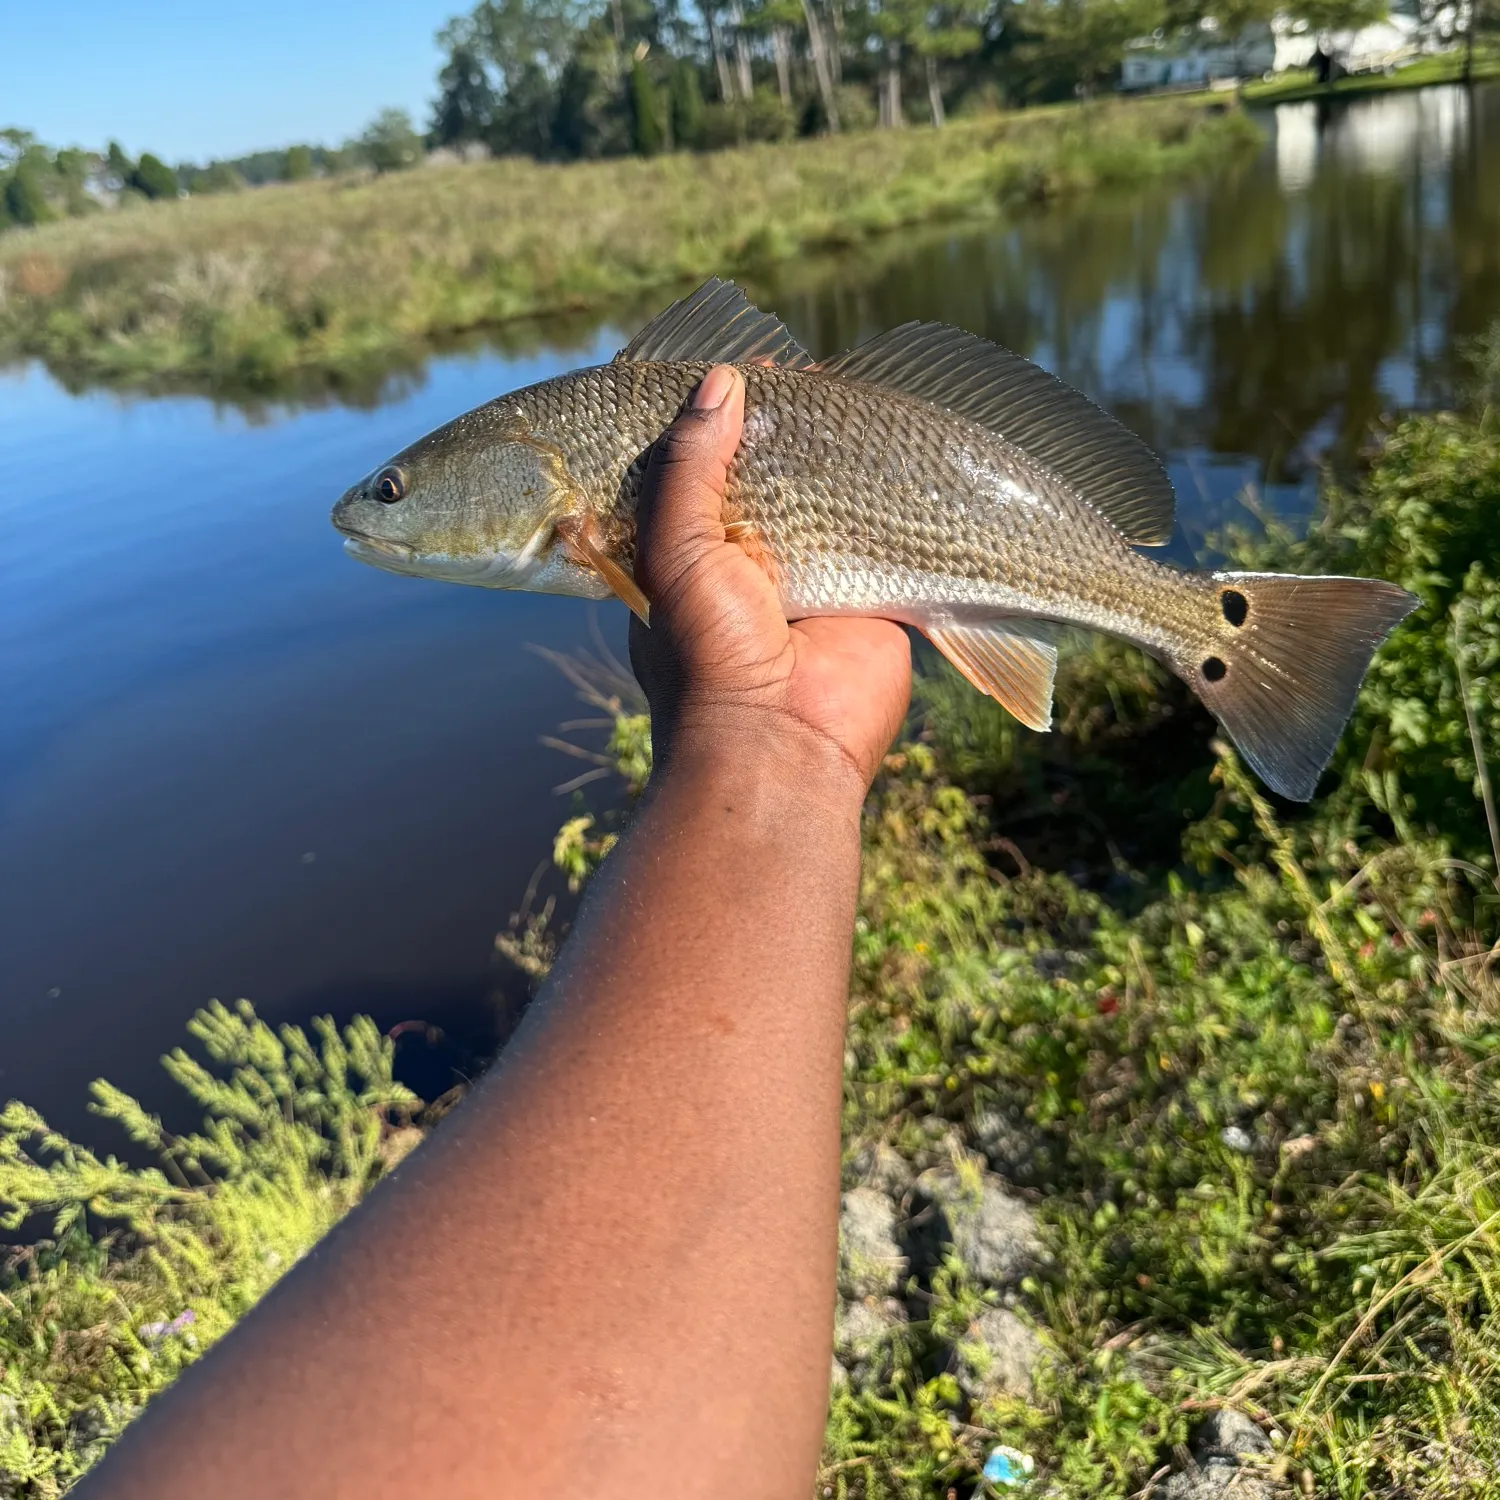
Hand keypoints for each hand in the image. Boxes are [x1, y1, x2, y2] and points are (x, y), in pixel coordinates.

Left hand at [630, 366, 911, 797]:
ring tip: (856, 398)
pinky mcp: (874, 597)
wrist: (781, 748)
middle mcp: (749, 564)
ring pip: (831, 500)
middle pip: (770, 477)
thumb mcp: (675, 551)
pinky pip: (891, 538)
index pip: (698, 469)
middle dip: (789, 431)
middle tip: (809, 379)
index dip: (718, 421)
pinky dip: (899, 499)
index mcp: (687, 556)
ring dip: (844, 457)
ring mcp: (813, 580)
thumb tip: (722, 379)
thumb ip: (691, 466)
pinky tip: (907, 447)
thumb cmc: (708, 657)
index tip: (743, 371)